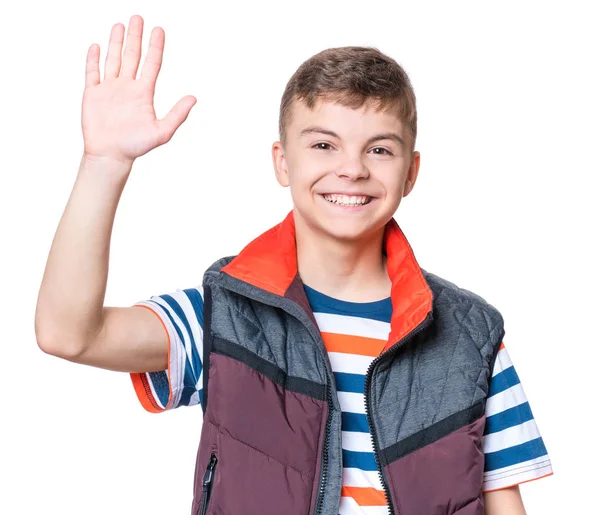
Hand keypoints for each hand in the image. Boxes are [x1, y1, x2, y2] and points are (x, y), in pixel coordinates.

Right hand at [81, 15, 195, 165]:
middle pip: (132, 56)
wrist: (111, 155)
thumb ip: (177, 114)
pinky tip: (96, 46)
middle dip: (136, 37)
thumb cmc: (136, 147)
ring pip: (113, 60)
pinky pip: (92, 72)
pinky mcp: (93, 94)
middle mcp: (127, 87)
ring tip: (120, 25)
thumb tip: (193, 98)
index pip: (151, 64)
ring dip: (116, 42)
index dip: (155, 47)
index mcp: (143, 93)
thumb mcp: (162, 131)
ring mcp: (110, 89)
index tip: (159, 29)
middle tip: (138, 17)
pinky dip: (93, 59)